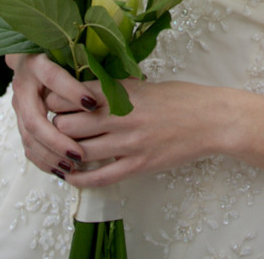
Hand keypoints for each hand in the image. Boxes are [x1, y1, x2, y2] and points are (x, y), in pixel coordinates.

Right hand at [7, 53, 97, 176]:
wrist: (31, 55)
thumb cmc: (62, 51)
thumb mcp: (75, 51)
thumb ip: (93, 62)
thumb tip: (126, 73)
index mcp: (38, 64)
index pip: (54, 78)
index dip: (72, 92)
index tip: (93, 105)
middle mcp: (24, 86)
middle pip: (35, 120)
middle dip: (57, 140)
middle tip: (79, 153)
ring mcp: (19, 105)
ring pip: (29, 137)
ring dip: (50, 155)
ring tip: (72, 165)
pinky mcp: (21, 120)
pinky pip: (28, 146)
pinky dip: (44, 160)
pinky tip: (62, 169)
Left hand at [47, 79, 230, 186]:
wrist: (212, 119)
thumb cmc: (183, 98)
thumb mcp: (147, 84)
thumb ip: (118, 88)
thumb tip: (91, 88)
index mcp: (125, 91)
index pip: (76, 93)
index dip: (57, 98)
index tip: (51, 100)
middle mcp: (123, 116)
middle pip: (70, 123)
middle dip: (56, 125)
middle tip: (52, 126)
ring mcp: (130, 143)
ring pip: (81, 150)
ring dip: (66, 151)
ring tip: (59, 149)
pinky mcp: (139, 165)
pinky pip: (101, 177)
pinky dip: (81, 178)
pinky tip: (70, 176)